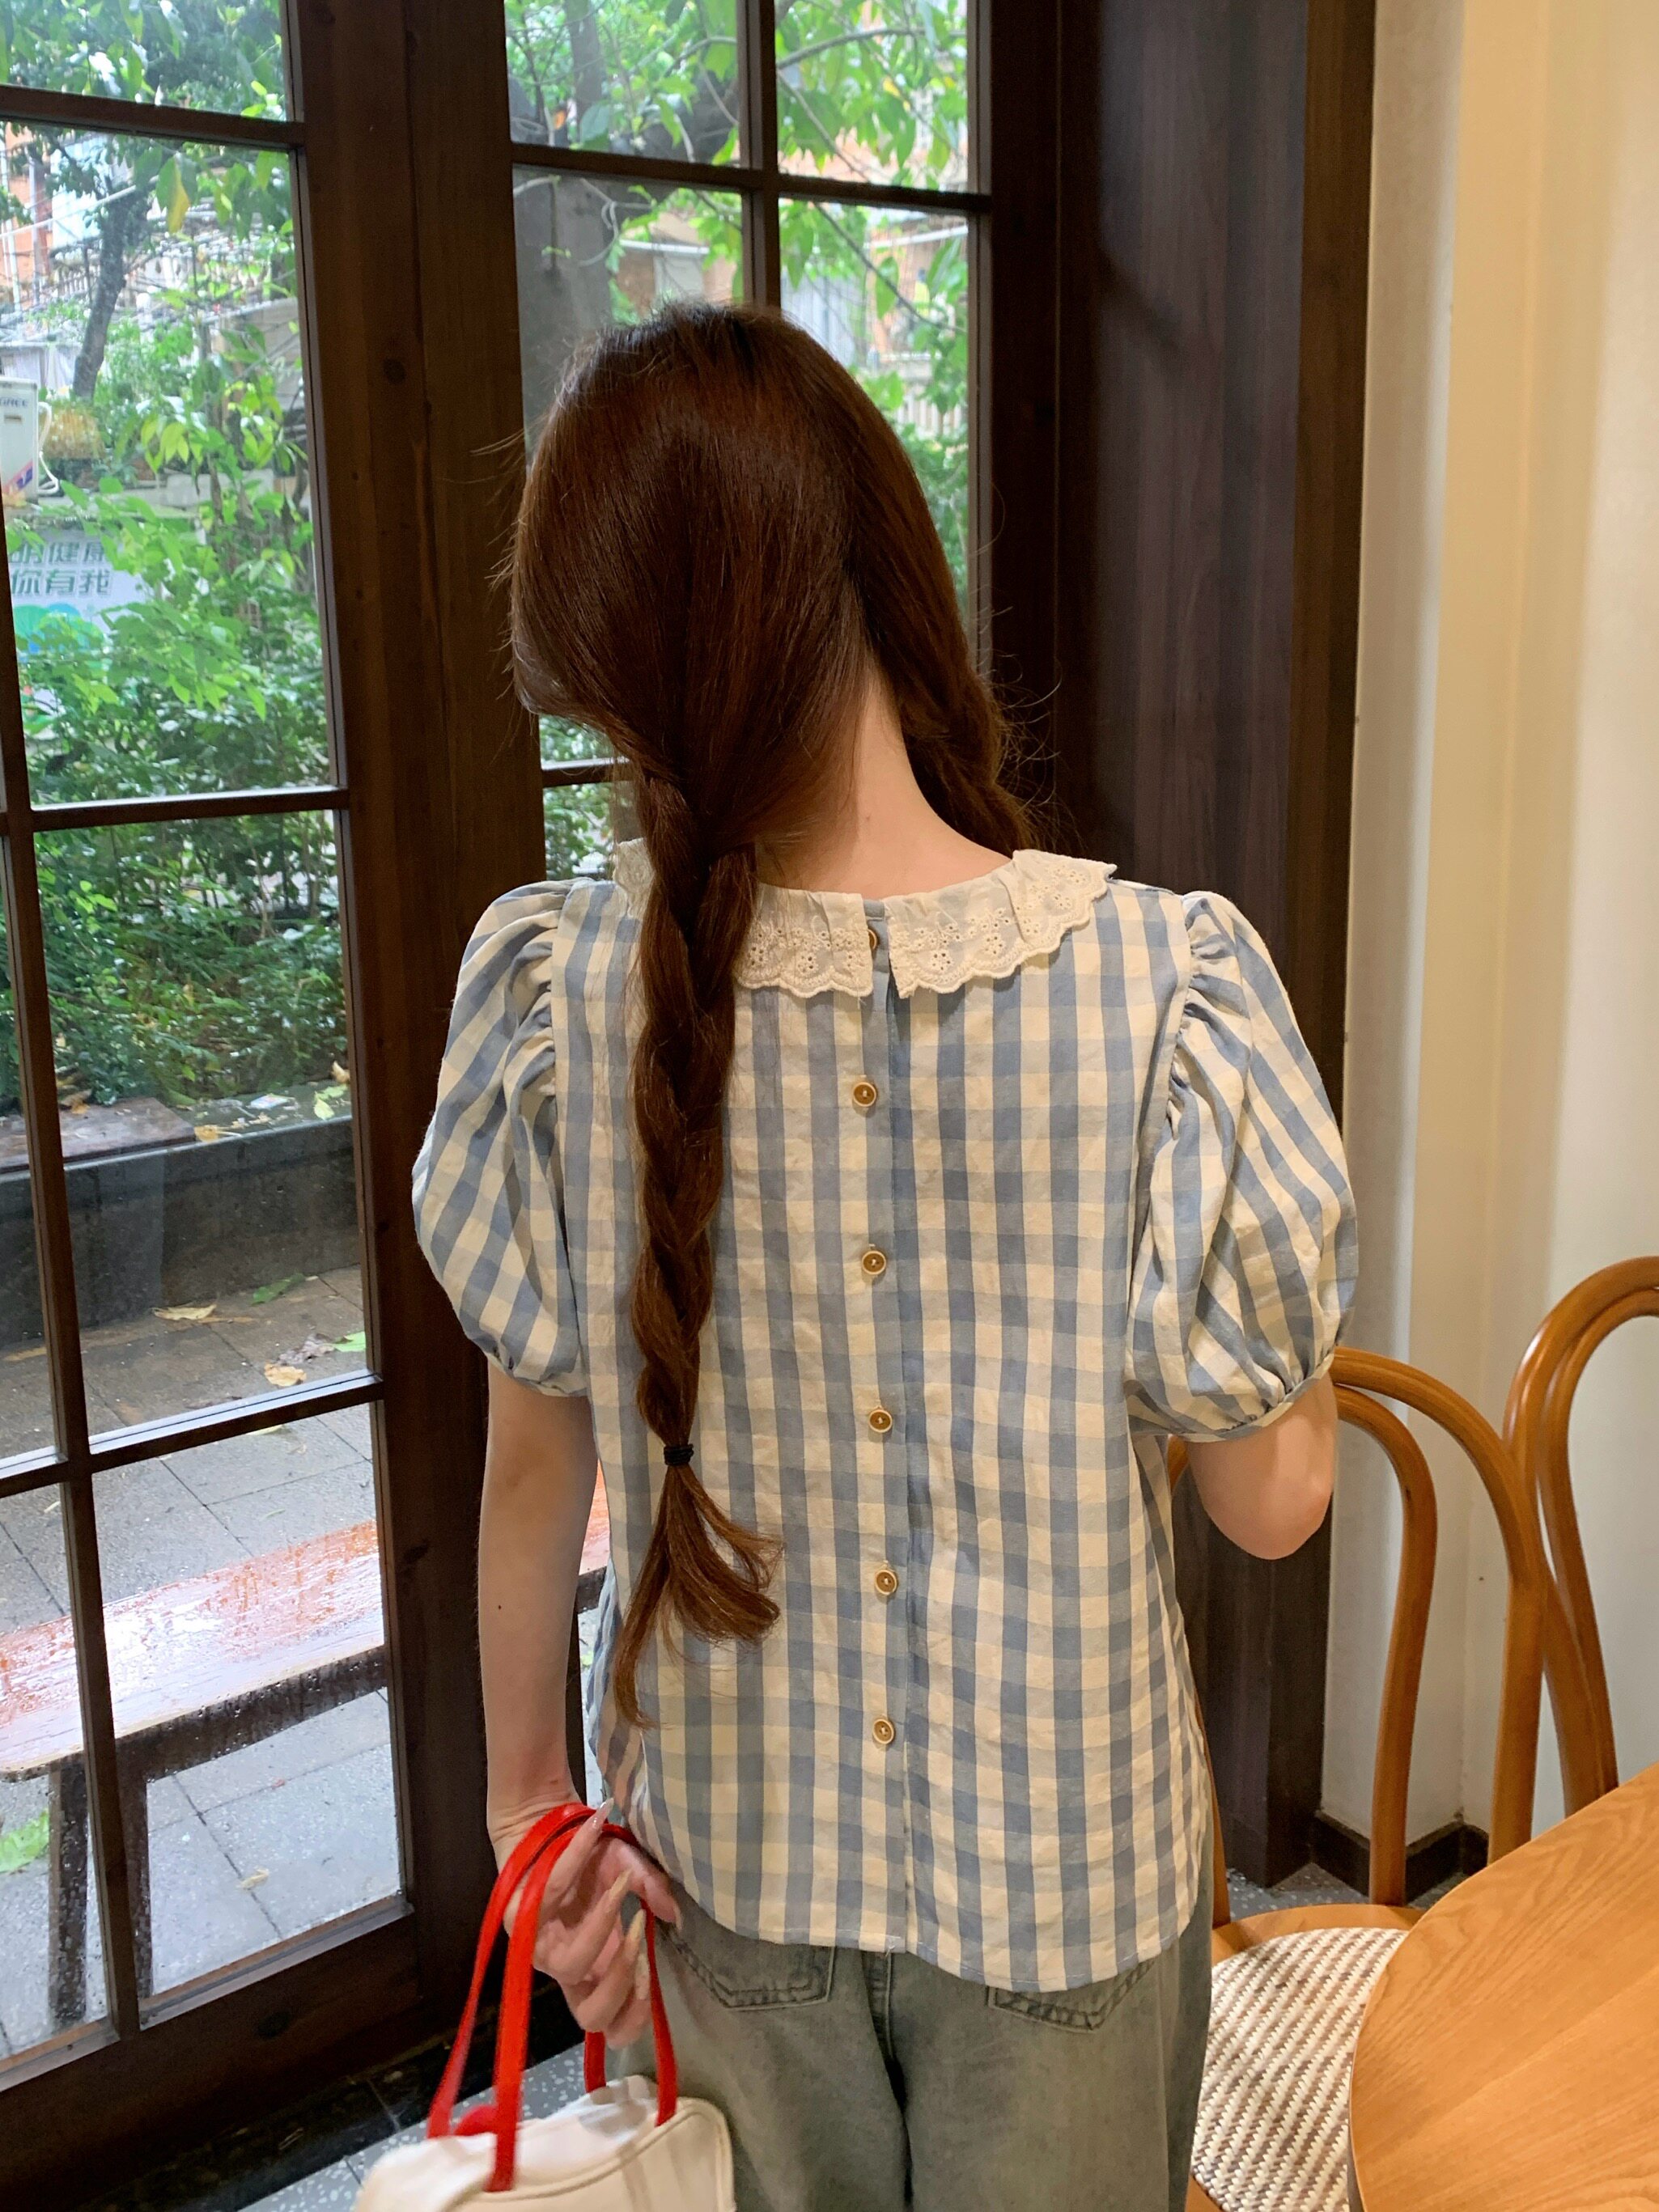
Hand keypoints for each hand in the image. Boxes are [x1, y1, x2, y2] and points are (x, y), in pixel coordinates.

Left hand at [493, 1804, 680, 2047]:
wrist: (544, 1831)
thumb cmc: (590, 1861)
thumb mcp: (628, 1869)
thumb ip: (651, 1889)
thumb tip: (674, 1914)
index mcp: (597, 1967)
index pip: (613, 2024)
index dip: (634, 2015)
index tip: (650, 1977)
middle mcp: (568, 1967)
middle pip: (591, 2016)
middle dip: (621, 1981)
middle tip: (640, 1940)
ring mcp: (541, 1949)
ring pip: (571, 1967)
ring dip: (604, 1928)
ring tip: (622, 1886)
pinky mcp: (518, 1919)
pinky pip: (553, 1893)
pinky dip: (578, 1859)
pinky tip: (596, 1830)